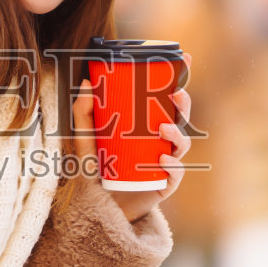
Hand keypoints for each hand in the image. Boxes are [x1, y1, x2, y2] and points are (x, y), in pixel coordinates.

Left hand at [69, 52, 193, 222]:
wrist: (98, 208)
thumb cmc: (96, 171)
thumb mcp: (86, 140)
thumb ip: (83, 114)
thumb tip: (86, 83)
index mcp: (149, 126)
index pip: (168, 100)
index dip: (180, 79)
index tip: (185, 57)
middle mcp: (161, 142)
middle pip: (182, 119)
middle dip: (184, 105)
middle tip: (176, 94)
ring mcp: (165, 164)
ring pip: (181, 144)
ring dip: (178, 133)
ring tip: (164, 127)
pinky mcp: (164, 185)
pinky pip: (175, 174)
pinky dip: (173, 166)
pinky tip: (164, 159)